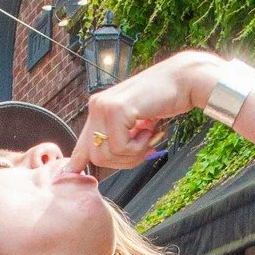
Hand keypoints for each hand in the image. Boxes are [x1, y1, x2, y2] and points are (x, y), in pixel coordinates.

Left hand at [68, 50, 221, 171]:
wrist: (183, 81)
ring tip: (147, 135)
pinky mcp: (117, 109)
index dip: (78, 161)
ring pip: (107, 155)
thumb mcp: (134, 123)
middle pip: (96, 157)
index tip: (71, 173)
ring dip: (133, 154)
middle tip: (143, 148)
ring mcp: (104, 106)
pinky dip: (139, 146)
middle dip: (122, 161)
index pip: (82, 143)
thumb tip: (93, 162)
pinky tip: (149, 129)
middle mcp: (97, 105)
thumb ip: (117, 138)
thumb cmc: (163, 102)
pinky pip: (121, 147)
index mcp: (98, 108)